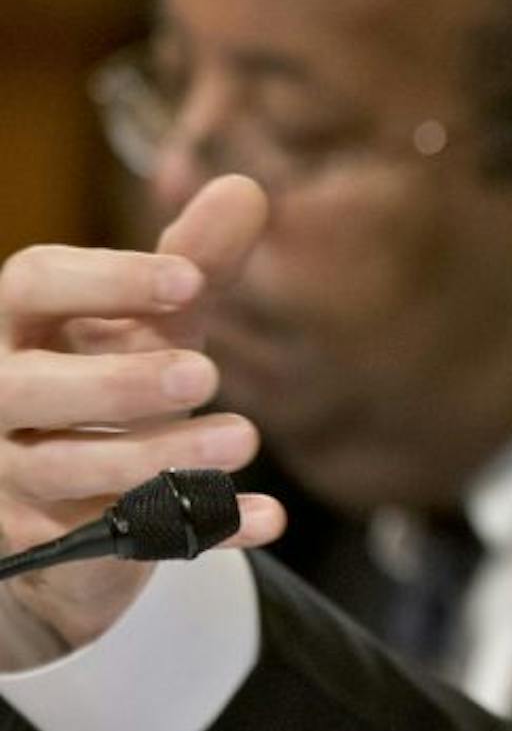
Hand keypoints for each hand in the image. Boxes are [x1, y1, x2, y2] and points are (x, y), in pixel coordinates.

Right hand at [0, 174, 286, 655]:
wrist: (76, 487)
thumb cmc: (110, 371)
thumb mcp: (156, 319)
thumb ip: (197, 262)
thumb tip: (246, 189)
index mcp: (18, 322)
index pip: (34, 282)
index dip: (106, 278)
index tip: (189, 280)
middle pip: (31, 388)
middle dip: (117, 382)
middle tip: (207, 371)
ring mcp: (9, 474)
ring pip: (68, 471)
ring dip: (160, 458)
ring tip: (243, 439)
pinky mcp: (48, 541)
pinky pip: (124, 540)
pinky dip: (201, 529)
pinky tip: (266, 517)